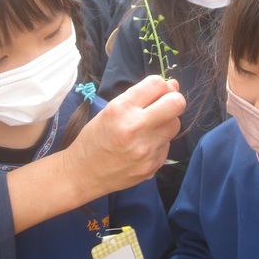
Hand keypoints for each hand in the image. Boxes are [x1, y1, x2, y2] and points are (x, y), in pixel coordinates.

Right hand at [65, 75, 184, 196]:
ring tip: (150, 127)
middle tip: (164, 105)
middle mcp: (135, 128)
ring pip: (175, 125)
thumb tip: (173, 85)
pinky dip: (159, 142)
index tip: (156, 92)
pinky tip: (143, 146)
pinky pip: (166, 145)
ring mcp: (146, 150)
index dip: (161, 85)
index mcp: (121, 109)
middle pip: (176, 104)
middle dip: (174, 100)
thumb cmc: (94, 138)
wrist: (82, 174)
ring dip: (167, 122)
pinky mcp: (152, 166)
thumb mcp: (110, 109)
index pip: (157, 84)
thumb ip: (141, 96)